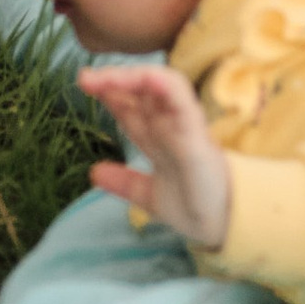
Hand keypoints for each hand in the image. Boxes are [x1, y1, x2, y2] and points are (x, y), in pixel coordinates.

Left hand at [81, 62, 232, 251]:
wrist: (220, 226)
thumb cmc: (192, 205)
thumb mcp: (148, 195)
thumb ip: (124, 182)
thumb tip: (93, 172)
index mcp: (158, 137)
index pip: (131, 107)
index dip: (110, 93)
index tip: (84, 84)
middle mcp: (169, 125)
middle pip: (141, 91)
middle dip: (114, 79)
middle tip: (84, 77)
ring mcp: (183, 125)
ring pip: (161, 86)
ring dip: (133, 77)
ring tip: (105, 77)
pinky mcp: (196, 134)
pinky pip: (183, 102)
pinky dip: (165, 86)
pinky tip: (147, 79)